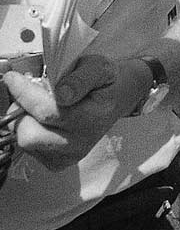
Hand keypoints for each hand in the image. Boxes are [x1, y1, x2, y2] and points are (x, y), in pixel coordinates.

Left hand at [2, 53, 132, 170]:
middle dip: (21, 111)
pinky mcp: (59, 162)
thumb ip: (81, 78)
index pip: (47, 111)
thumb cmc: (105, 82)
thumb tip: (63, 92)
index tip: (13, 79)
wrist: (116, 98)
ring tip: (36, 104)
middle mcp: (81, 141)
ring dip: (24, 121)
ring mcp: (70, 154)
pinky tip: (41, 119)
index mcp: (92, 117)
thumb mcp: (99, 67)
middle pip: (30, 135)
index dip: (24, 94)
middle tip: (25, 94)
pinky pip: (31, 150)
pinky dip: (29, 131)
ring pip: (27, 143)